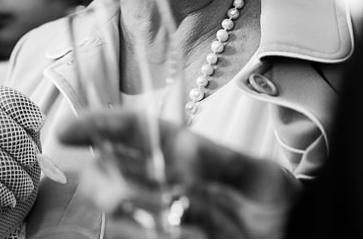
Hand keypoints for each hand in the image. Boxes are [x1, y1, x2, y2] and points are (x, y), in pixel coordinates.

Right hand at [0, 84, 44, 238]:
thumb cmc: (9, 189)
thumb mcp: (26, 160)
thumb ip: (29, 137)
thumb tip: (36, 119)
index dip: (17, 104)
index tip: (36, 123)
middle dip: (18, 140)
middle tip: (32, 164)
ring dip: (13, 173)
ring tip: (22, 189)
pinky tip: (7, 199)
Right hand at [58, 110, 301, 238]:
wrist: (296, 238)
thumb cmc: (279, 208)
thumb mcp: (262, 180)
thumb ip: (224, 164)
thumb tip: (182, 149)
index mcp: (184, 157)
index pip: (133, 134)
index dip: (98, 127)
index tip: (66, 129)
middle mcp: (167, 189)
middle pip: (113, 179)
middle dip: (105, 186)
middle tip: (122, 199)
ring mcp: (165, 222)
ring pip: (123, 219)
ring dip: (138, 218)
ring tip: (179, 225)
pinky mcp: (165, 240)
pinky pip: (142, 241)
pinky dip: (151, 237)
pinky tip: (189, 237)